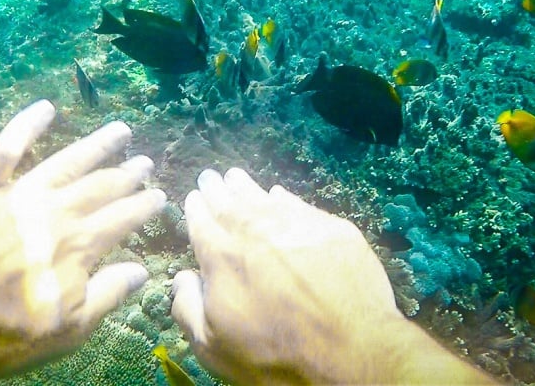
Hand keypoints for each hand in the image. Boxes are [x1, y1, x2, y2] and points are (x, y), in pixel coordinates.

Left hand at [0, 100, 165, 376]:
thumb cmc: (5, 330)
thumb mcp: (68, 329)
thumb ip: (108, 295)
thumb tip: (143, 270)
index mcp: (78, 245)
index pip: (122, 219)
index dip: (143, 206)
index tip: (159, 195)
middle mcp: (55, 211)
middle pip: (99, 187)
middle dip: (125, 175)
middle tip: (144, 162)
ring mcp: (18, 194)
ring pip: (65, 161)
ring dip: (95, 145)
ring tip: (119, 131)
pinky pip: (5, 148)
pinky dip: (26, 126)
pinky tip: (46, 108)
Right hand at [171, 168, 401, 384]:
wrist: (351, 355)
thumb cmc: (274, 357)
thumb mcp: (212, 347)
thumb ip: (187, 308)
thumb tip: (183, 277)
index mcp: (222, 256)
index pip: (201, 221)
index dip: (195, 208)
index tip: (194, 198)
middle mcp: (255, 231)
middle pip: (229, 201)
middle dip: (216, 188)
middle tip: (210, 177)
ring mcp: (296, 226)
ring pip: (263, 197)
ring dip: (246, 186)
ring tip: (236, 177)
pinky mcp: (332, 229)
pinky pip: (300, 205)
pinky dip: (284, 198)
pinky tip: (279, 195)